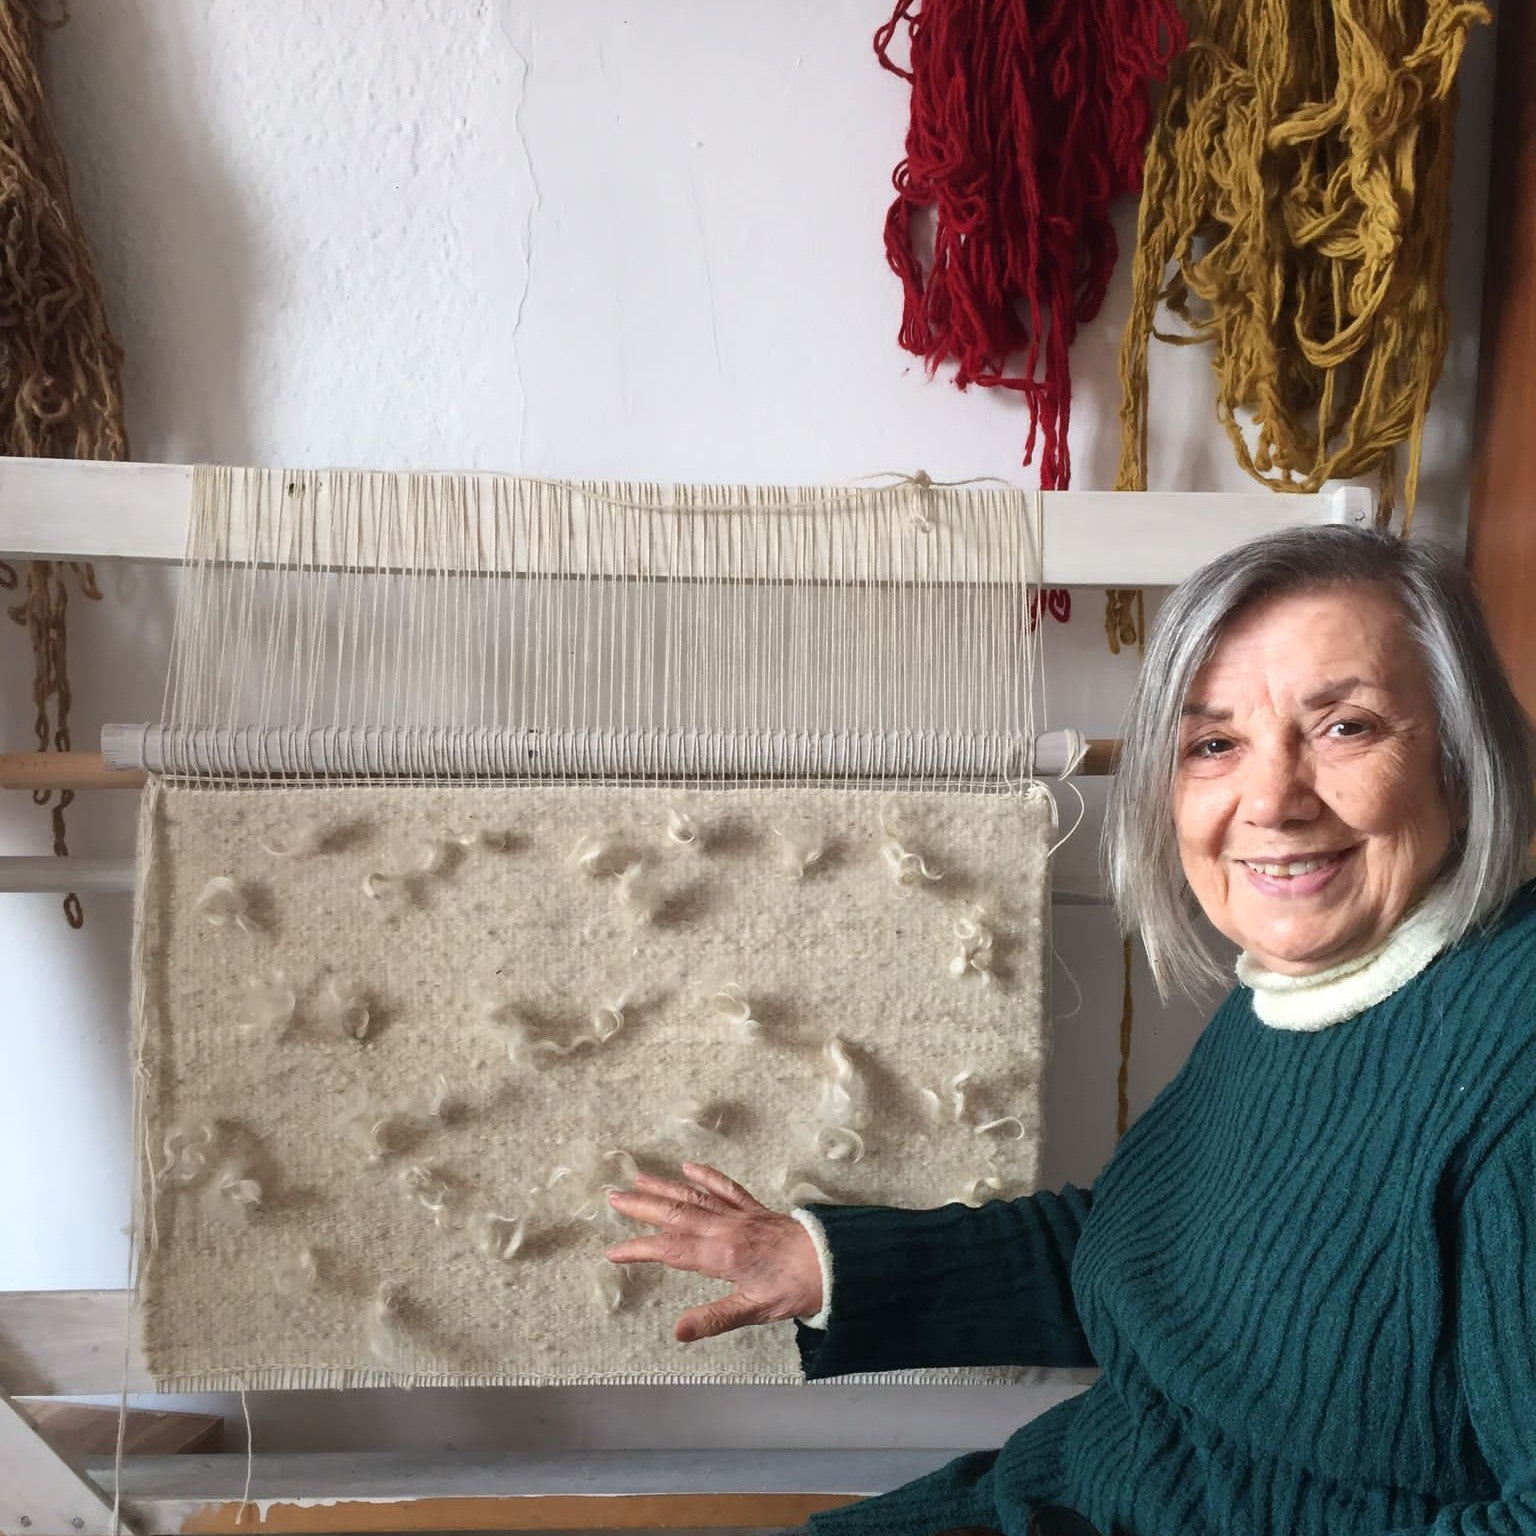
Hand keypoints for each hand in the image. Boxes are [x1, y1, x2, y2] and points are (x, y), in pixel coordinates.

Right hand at [605, 1162, 822, 1341]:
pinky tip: (690, 1167)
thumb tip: (677, 1331)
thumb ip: (713, 1319)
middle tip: (613, 1197)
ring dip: (666, 1187)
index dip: (639, 1250)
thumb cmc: (795, 1288)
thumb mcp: (754, 1311)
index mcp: (721, 1254)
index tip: (613, 1252)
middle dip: (643, 1206)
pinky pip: (726, 1188)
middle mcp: (725, 1229)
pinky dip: (707, 1176)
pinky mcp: (755, 1209)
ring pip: (696, 1197)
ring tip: (639, 1178)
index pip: (669, 1250)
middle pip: (676, 1214)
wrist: (834, 1261)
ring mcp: (740, 1215)